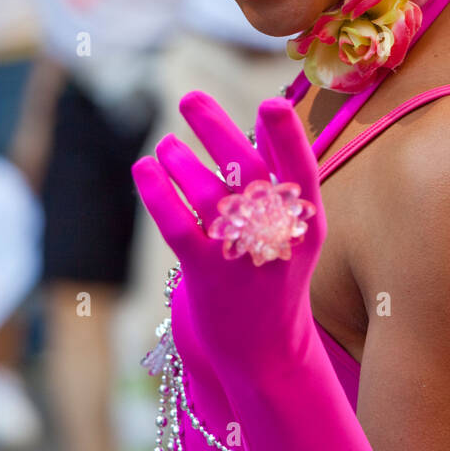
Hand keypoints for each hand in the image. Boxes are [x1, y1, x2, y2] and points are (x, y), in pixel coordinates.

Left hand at [132, 90, 325, 379]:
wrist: (268, 351)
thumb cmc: (279, 274)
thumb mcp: (297, 228)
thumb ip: (285, 173)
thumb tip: (272, 108)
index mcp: (305, 219)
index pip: (301, 170)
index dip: (288, 137)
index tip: (271, 104)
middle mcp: (276, 235)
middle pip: (247, 172)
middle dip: (216, 129)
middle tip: (189, 98)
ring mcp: (240, 256)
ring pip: (207, 193)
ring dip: (180, 160)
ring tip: (167, 146)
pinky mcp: (205, 274)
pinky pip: (176, 224)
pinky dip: (157, 192)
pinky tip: (144, 168)